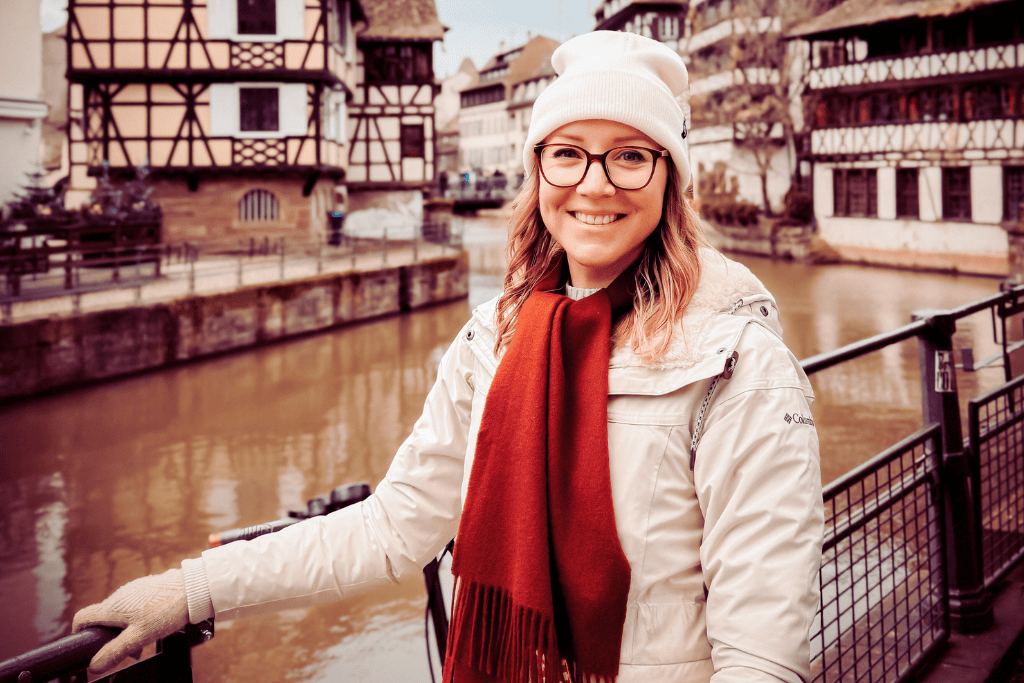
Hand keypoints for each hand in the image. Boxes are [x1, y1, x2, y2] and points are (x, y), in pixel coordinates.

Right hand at [72, 567, 188, 673]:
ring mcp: (134, 590)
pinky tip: (154, 626)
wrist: (194, 588)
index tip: (87, 645)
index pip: (82, 617)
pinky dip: (138, 620)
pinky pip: (135, 607)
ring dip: (126, 631)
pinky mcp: (147, 588)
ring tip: (144, 643)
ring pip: (121, 614)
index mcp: (112, 607)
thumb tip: (94, 665)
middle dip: (111, 638)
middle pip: (104, 619)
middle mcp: (119, 596)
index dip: (79, 632)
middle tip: (129, 652)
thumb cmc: (167, 609)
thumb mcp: (139, 636)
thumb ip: (116, 651)